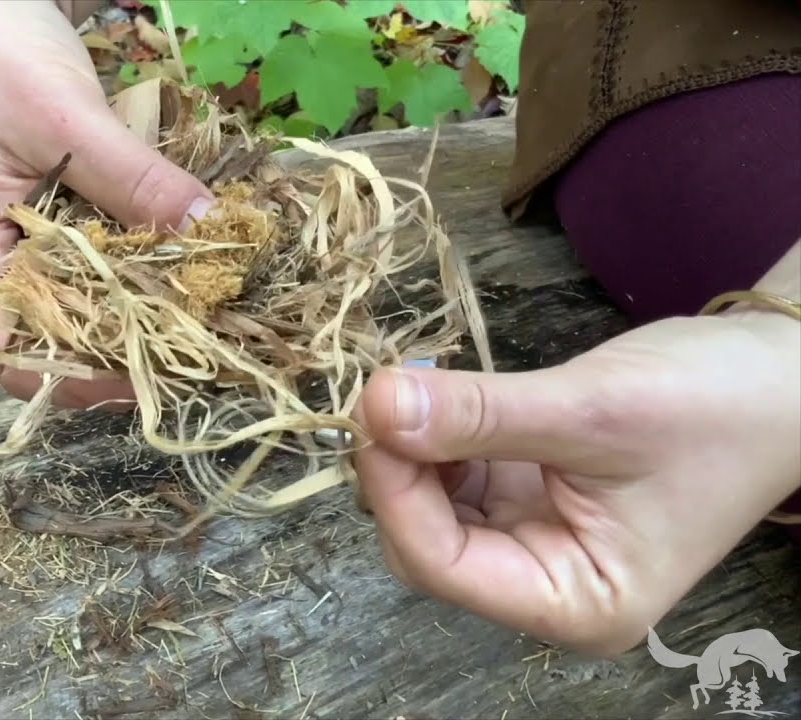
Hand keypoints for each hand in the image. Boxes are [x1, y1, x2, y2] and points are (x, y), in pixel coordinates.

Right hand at [0, 0, 212, 407]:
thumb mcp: (63, 116)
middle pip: (51, 334)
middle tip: (199, 339)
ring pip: (77, 295)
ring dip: (133, 301)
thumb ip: (134, 182)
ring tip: (202, 305)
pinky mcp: (44, 206)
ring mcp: (14, 232)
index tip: (152, 371)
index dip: (78, 376)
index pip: (10, 352)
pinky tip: (181, 254)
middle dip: (119, 342)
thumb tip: (211, 236)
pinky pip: (91, 250)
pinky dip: (131, 256)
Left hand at [352, 307, 799, 655]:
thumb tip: (375, 406)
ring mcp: (537, 543)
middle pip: (428, 545)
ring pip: (435, 511)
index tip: (373, 413)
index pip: (441, 565)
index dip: (394, 491)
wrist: (783, 379)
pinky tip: (441, 396)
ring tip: (415, 386)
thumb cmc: (715, 408)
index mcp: (576, 602)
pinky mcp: (532, 499)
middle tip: (386, 392)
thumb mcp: (591, 410)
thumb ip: (480, 415)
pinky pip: (460, 480)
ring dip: (414, 452)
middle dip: (399, 473)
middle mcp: (548, 587)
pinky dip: (439, 439)